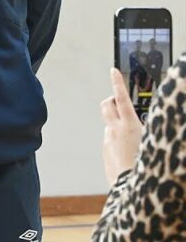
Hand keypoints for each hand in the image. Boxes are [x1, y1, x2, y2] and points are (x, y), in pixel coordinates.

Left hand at [100, 67, 143, 184]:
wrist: (133, 189)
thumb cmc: (148, 166)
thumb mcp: (154, 141)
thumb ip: (148, 128)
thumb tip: (143, 121)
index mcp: (130, 126)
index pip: (122, 98)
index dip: (117, 82)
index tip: (113, 70)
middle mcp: (115, 130)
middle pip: (106, 105)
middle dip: (111, 100)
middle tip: (120, 102)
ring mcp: (108, 141)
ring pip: (108, 123)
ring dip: (116, 122)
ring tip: (131, 133)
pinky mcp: (105, 151)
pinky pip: (109, 139)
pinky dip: (117, 139)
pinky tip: (129, 151)